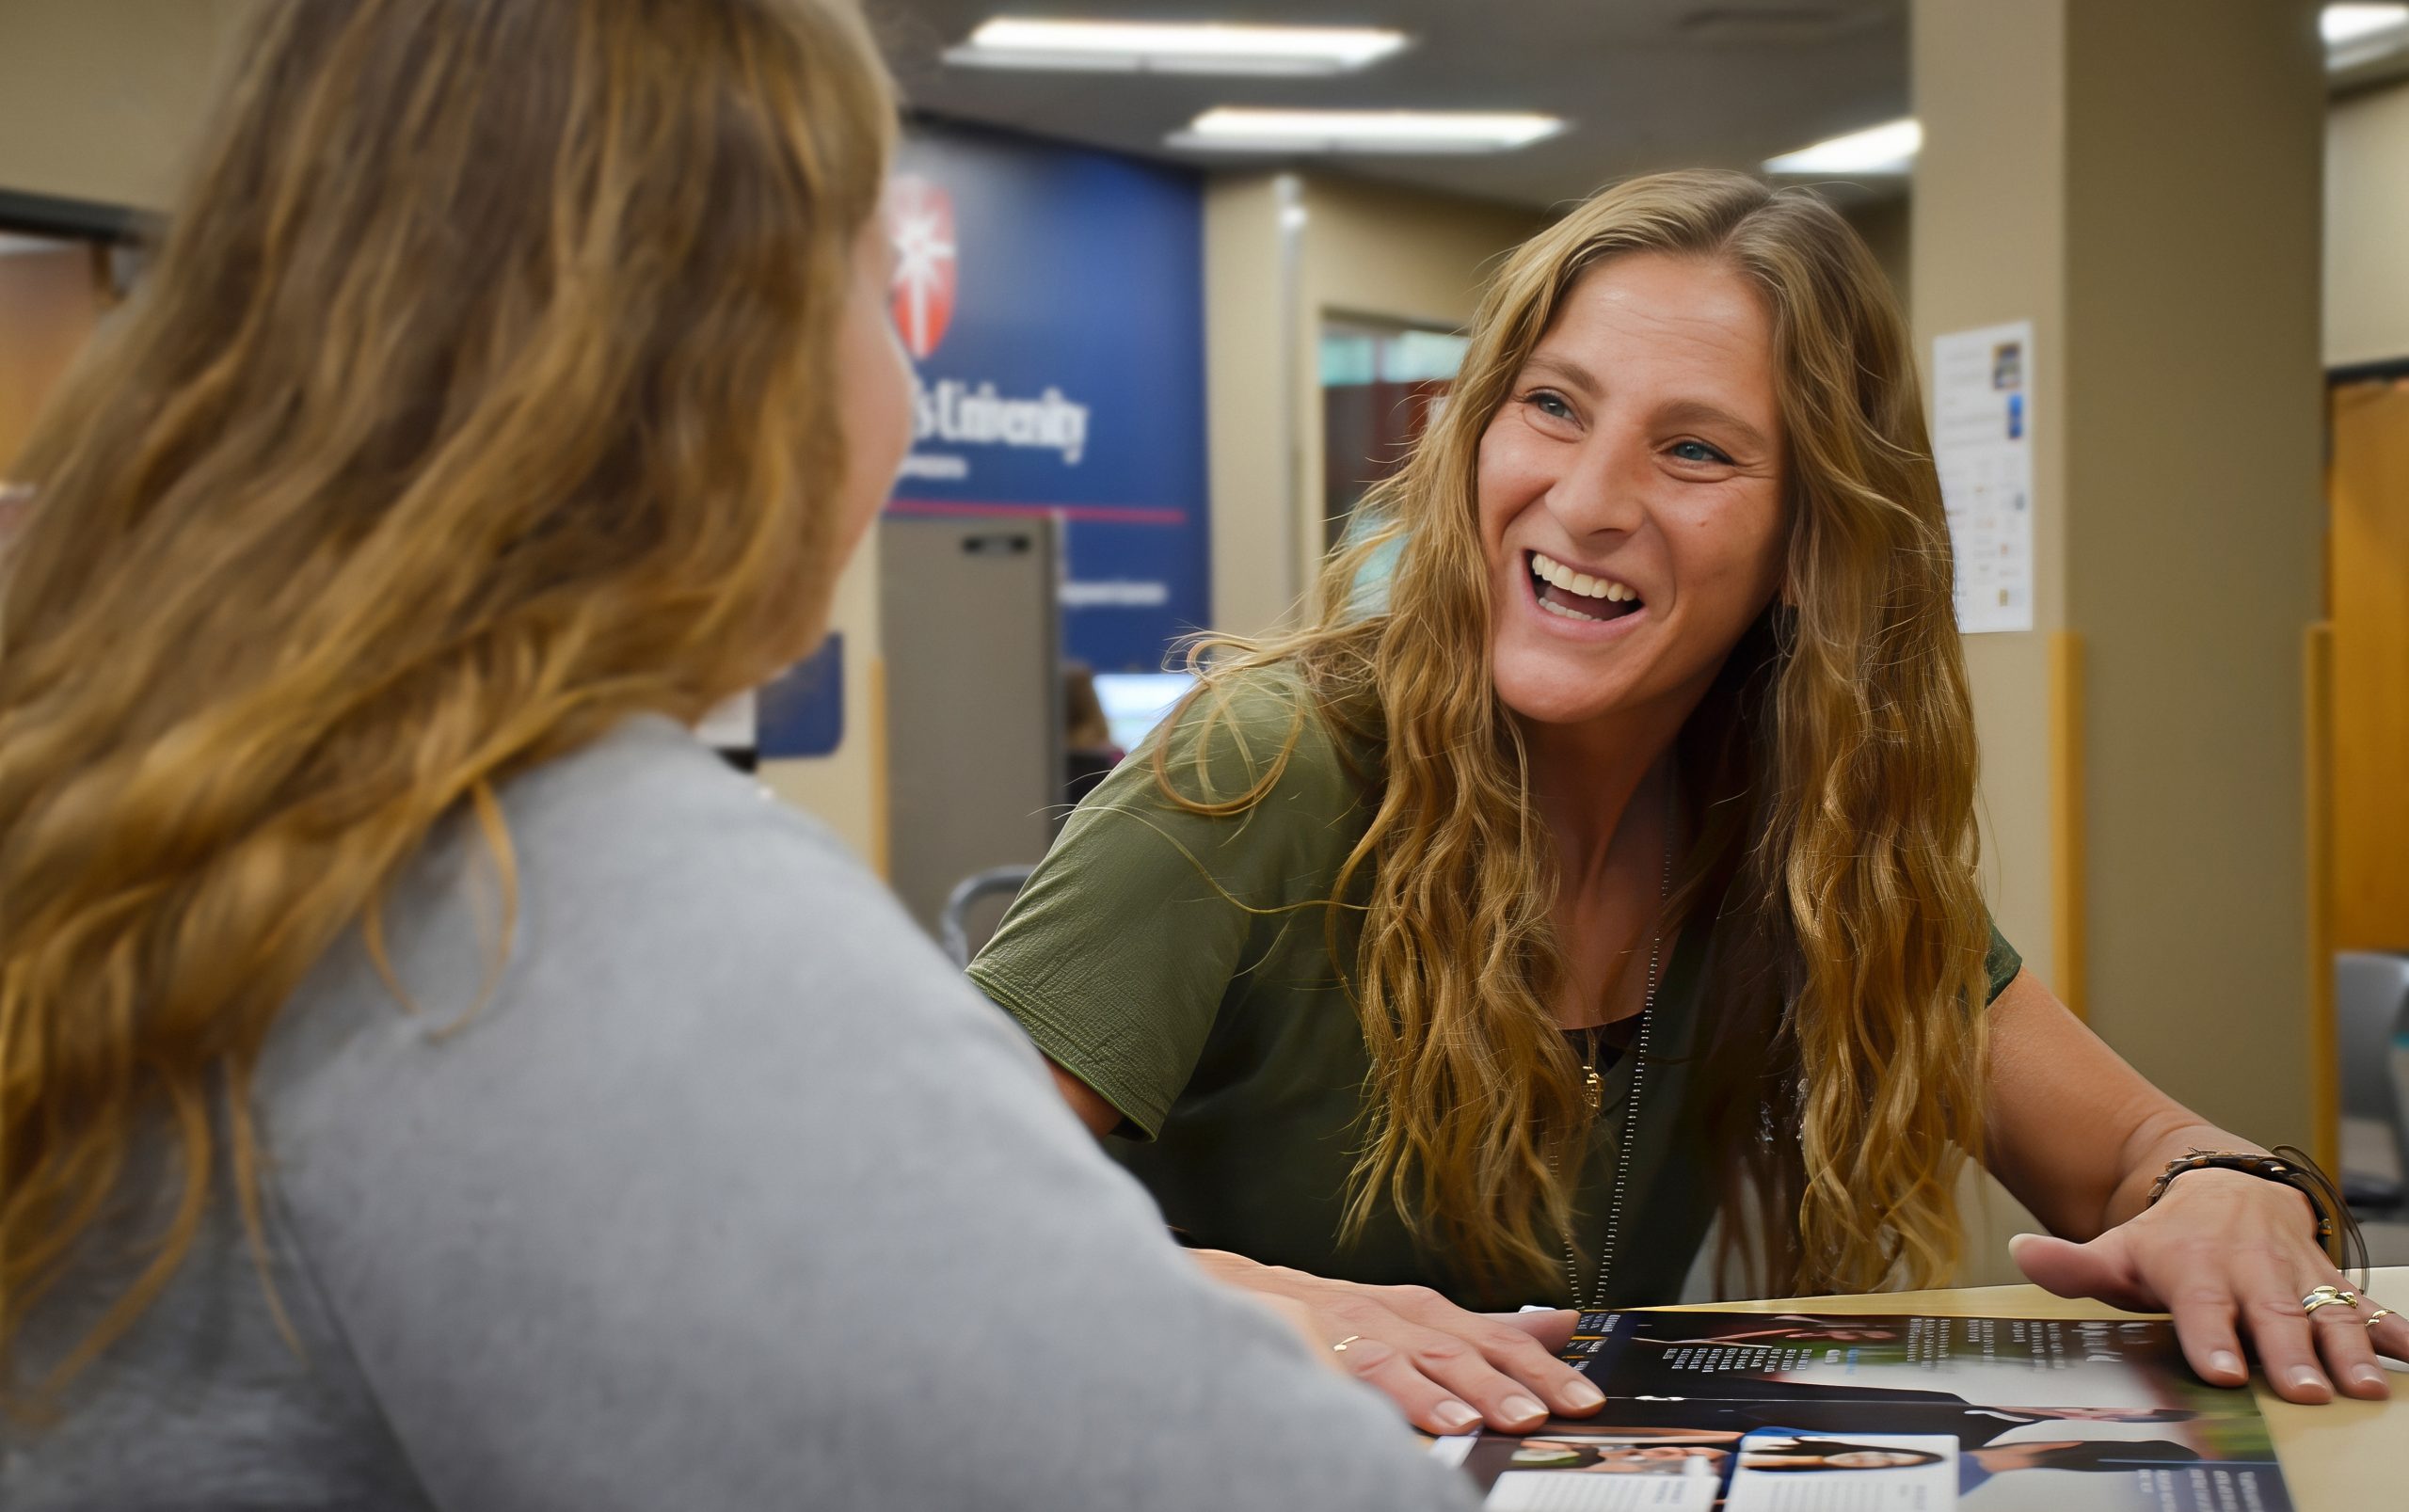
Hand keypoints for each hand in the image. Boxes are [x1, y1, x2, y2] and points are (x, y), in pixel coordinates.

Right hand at [1192, 1249, 1608, 1432]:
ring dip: (1436, 1389)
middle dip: (1506, 1379)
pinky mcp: (1284, 1341)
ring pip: (1392, 1357)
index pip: (1491, 1335)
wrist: (1216, 1292)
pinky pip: (1324, 1370)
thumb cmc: (1321, 1318)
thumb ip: (1478, 1327)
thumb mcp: (1406, 1318)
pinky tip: (1378, 1418)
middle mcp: (1378, 1312)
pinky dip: (1357, 1391)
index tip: (1587, 1398)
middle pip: (1453, 1343)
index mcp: (1413, 1312)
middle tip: (1549, 1412)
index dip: (1541, 1365)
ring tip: (1474, 1423)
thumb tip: (1562, 1324)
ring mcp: (1330, 1327)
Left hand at [2010, 1169, 2406, 1403]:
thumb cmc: (2166, 1238)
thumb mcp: (2117, 1249)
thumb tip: (2020, 1250)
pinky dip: (2393, 1329)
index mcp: (2194, 1265)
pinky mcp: (2332, 1278)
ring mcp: (2297, 1271)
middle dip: (2290, 1354)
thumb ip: (2072, 1264)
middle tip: (2304, 1393)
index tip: (2225, 1372)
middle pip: (2271, 1314)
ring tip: (2364, 1388)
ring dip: (2348, 1349)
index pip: (2201, 1306)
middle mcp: (2250, 1267)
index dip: (2212, 1338)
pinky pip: (2368, 1303)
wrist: (2223, 1184)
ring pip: (2326, 1310)